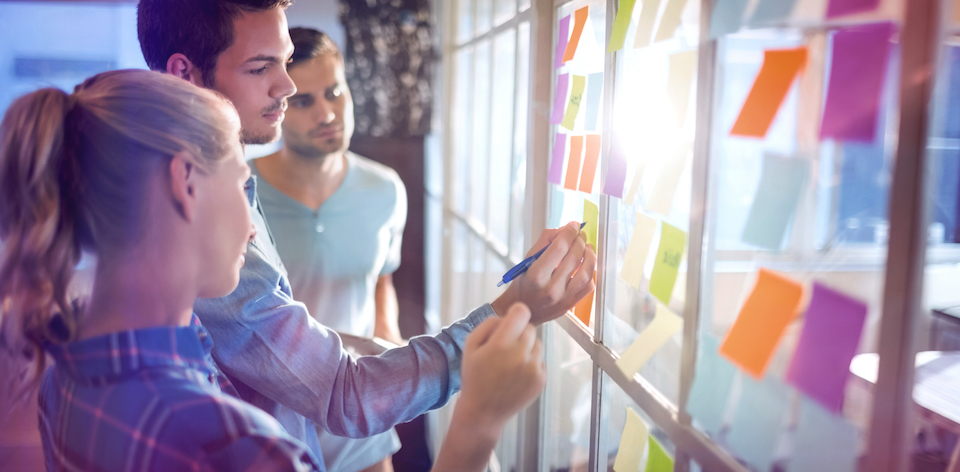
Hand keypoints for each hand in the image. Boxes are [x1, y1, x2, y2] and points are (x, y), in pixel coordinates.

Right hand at [458, 302, 545, 434]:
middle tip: (505, 347)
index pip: (521, 312)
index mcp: (501, 344)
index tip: (511, 320)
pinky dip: (531, 364)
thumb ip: (488, 324)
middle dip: (518, 333)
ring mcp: (533, 369)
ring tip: (510, 363)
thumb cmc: (475, 376)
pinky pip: (540, 361)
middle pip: (530, 328)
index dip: (516, 312)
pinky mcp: (541, 380)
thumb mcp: (470, 345)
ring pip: (537, 344)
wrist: (483, 412)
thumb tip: (507, 316)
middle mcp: (521, 355)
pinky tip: (516, 375)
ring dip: (526, 348)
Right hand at [490, 221, 595, 324]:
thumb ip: (546, 241)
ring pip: (586, 273)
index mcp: (536, 276)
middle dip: (580, 241)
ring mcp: (563, 299)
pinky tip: (586, 265)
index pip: (559, 248)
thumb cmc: (524, 284)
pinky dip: (591, 273)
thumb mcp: (528, 259)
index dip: (569, 232)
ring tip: (588, 248)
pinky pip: (588, 287)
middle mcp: (551, 289)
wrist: (524, 309)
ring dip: (590, 256)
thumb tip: (565, 230)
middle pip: (573, 258)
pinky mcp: (571, 304)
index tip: (573, 225)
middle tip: (580, 235)